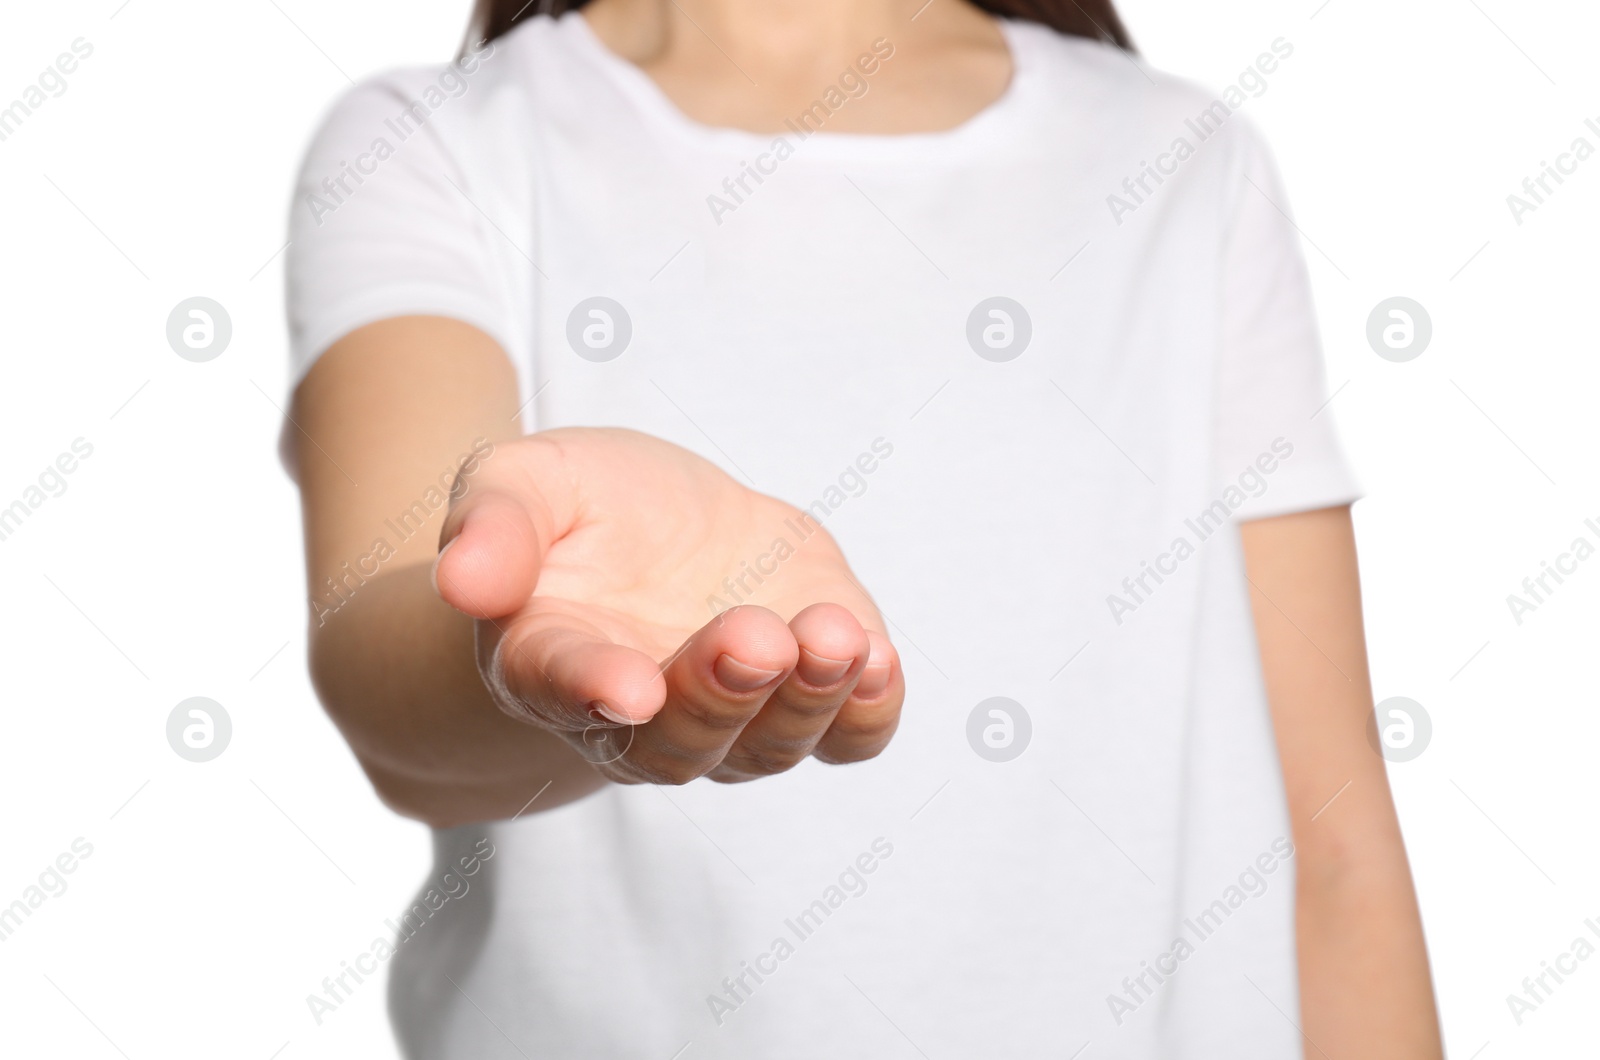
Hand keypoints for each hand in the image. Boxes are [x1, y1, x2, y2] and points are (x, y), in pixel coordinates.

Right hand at [432, 428, 903, 784]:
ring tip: (833, 639)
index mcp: (550, 660)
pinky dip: (867, 712)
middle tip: (754, 640)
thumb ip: (493, 526)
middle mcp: (642, 714)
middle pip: (680, 742)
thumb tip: (461, 583)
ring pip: (768, 745)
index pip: (563, 689)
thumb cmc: (575, 512)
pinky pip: (846, 734)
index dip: (594, 691)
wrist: (656, 528)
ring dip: (805, 701)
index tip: (630, 687)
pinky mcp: (809, 691)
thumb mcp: (523, 482)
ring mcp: (734, 714)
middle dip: (722, 695)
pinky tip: (879, 661)